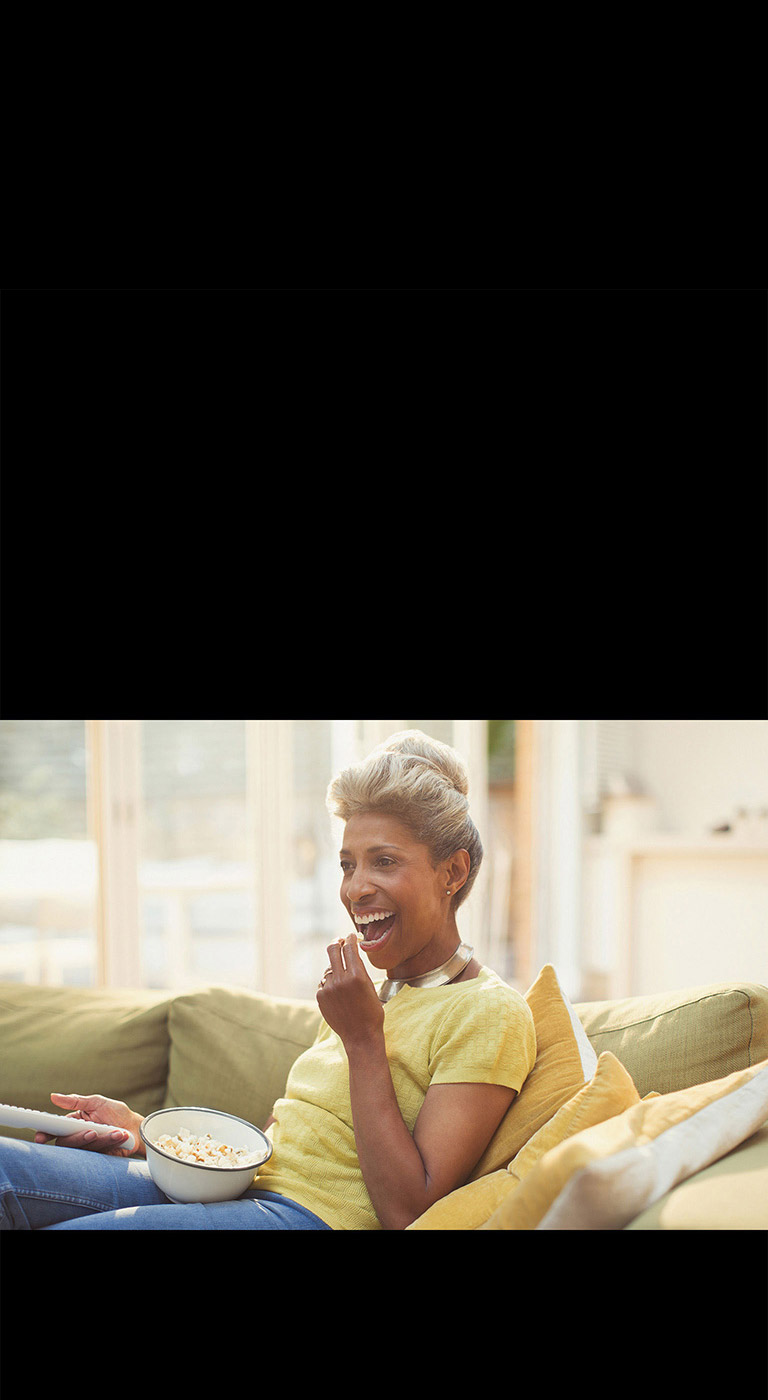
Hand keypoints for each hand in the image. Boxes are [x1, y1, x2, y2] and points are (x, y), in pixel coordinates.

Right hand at [34, 1092, 144, 1156]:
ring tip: (115, 1131)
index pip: (55, 1130)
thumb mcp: (97, 1102)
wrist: (136, 1127)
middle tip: (91, 1132)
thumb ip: (75, 1102)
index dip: (45, 1134)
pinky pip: (99, 1154)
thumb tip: (53, 1096)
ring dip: (101, 1139)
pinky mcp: (99, 1158)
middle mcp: (78, 1137)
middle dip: (78, 1138)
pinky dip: (111, 1142)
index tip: (41, 1137)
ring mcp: (89, 1148)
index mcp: (74, 1123)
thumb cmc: (116, 1112)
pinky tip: (120, 1135)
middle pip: (67, 1143)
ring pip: (85, 1149)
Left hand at [317, 934, 384, 1048]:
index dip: (350, 939)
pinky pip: (324, 983)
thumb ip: (359, 968)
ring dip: (335, 970)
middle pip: (332, 950)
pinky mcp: (321, 996)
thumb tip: (351, 951)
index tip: (350, 936)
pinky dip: (331, 985)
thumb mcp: (371, 987)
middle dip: (337, 943)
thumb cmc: (371, 1012)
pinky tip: (339, 996)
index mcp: (357, 976)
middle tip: (340, 942)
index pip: (349, 948)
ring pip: (329, 969)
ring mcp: (328, 988)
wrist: (361, 1036)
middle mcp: (340, 980)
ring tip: (345, 984)